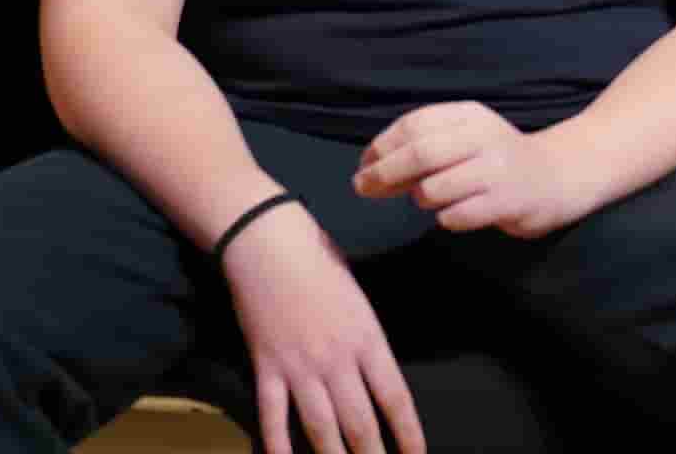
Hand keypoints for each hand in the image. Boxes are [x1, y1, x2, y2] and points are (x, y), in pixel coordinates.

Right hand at [219, 202, 426, 453]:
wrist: (269, 242)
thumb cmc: (318, 260)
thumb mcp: (359, 298)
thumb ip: (367, 339)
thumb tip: (376, 376)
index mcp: (368, 338)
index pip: (395, 397)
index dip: (408, 434)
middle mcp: (338, 359)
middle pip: (361, 423)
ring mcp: (300, 367)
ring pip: (321, 429)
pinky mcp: (267, 368)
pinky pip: (273, 418)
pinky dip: (278, 447)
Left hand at [355, 101, 592, 238]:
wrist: (556, 177)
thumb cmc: (495, 160)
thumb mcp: (465, 137)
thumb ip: (425, 144)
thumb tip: (370, 166)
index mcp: (470, 115)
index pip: (415, 124)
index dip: (382, 146)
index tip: (363, 165)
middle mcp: (484, 137)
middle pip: (421, 154)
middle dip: (384, 173)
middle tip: (363, 188)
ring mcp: (497, 171)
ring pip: (434, 189)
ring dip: (421, 198)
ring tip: (430, 198)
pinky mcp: (507, 202)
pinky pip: (456, 217)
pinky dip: (446, 218)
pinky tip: (455, 213)